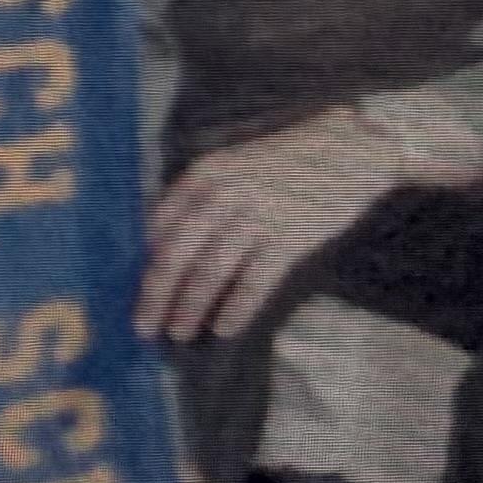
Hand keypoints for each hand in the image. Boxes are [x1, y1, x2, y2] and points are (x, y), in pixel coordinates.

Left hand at [143, 106, 456, 345]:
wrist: (346, 150)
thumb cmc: (284, 161)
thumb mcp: (231, 167)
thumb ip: (199, 198)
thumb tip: (163, 240)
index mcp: (202, 175)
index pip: (159, 224)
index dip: (145, 260)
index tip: (136, 288)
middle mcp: (221, 196)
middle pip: (176, 254)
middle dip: (156, 294)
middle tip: (142, 326)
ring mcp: (255, 219)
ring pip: (210, 272)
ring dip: (190, 307)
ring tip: (177, 332)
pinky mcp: (289, 241)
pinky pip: (255, 282)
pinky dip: (237, 308)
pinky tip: (223, 329)